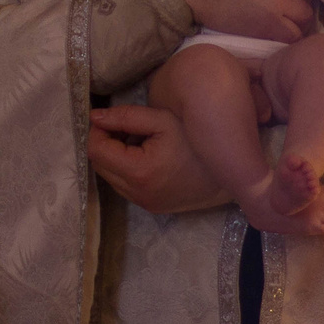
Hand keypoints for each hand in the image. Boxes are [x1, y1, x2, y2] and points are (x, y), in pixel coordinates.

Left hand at [87, 105, 232, 215]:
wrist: (228, 171)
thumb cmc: (197, 141)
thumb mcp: (162, 121)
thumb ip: (126, 117)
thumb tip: (95, 117)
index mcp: (139, 171)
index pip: (96, 151)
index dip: (97, 131)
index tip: (109, 118)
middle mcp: (137, 193)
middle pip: (99, 165)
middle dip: (105, 143)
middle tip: (124, 127)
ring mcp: (144, 204)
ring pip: (110, 178)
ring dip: (114, 158)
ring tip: (137, 141)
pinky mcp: (151, 207)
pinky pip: (124, 187)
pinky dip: (126, 170)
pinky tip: (145, 156)